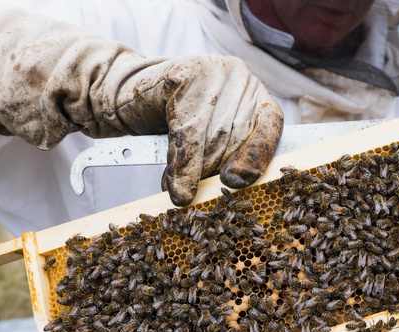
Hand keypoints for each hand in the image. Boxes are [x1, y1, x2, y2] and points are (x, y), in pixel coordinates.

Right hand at [0, 11, 282, 205]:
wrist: (128, 97)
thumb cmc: (175, 124)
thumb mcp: (211, 140)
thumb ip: (228, 155)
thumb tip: (238, 187)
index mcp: (254, 92)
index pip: (270, 124)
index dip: (258, 153)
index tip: (240, 180)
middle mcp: (239, 76)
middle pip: (235, 135)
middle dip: (214, 170)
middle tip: (197, 194)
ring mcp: (211, 70)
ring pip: (210, 136)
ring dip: (195, 172)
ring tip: (180, 191)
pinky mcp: (182, 75)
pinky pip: (186, 131)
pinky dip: (180, 163)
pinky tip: (173, 184)